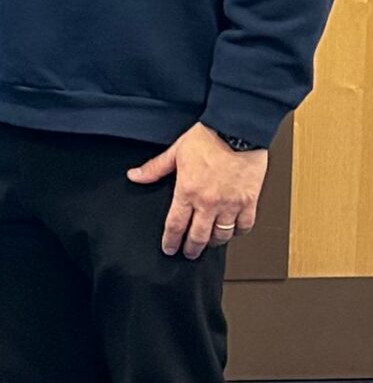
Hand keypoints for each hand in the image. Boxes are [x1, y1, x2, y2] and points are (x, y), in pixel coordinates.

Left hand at [127, 122, 268, 259]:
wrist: (238, 129)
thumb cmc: (209, 137)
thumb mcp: (176, 152)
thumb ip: (155, 168)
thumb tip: (135, 176)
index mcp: (187, 191)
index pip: (175, 225)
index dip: (170, 241)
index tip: (169, 249)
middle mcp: (208, 202)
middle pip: (198, 237)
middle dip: (191, 249)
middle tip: (189, 254)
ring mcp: (230, 203)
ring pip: (221, 235)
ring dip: (213, 242)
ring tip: (208, 243)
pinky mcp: (249, 200)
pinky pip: (244, 226)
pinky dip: (238, 232)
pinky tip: (233, 231)